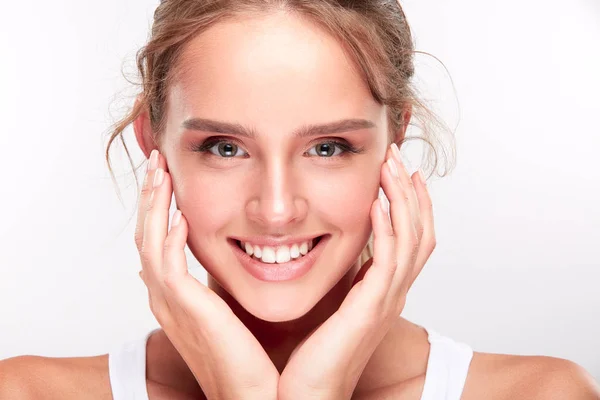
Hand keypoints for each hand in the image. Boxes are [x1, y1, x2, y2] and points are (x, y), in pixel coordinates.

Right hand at [135, 149, 278, 399]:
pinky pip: (166, 262)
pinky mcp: (183, 307)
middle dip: (150, 196)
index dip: (157, 208)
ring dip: (154, 204)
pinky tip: (181, 212)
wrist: (252, 394)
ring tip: (161, 171)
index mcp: (174, 297)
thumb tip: (224, 264)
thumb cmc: (247, 356)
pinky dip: (168, 234)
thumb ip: (215, 286)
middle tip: (157, 162)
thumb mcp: (226, 312)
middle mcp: (164, 297)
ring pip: (148, 241)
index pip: (156, 242)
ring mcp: (169, 302)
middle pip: (145, 235)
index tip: (168, 178)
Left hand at [278, 143, 435, 399]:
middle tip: (398, 156)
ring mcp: (386, 301)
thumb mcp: (333, 306)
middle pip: (420, 232)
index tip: (399, 172)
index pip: (410, 238)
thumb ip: (342, 278)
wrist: (310, 394)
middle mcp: (393, 293)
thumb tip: (330, 248)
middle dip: (411, 191)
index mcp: (384, 291)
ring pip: (411, 239)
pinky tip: (377, 203)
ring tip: (392, 166)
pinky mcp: (371, 308)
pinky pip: (389, 260)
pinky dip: (388, 228)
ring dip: (403, 199)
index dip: (410, 204)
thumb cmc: (314, 354)